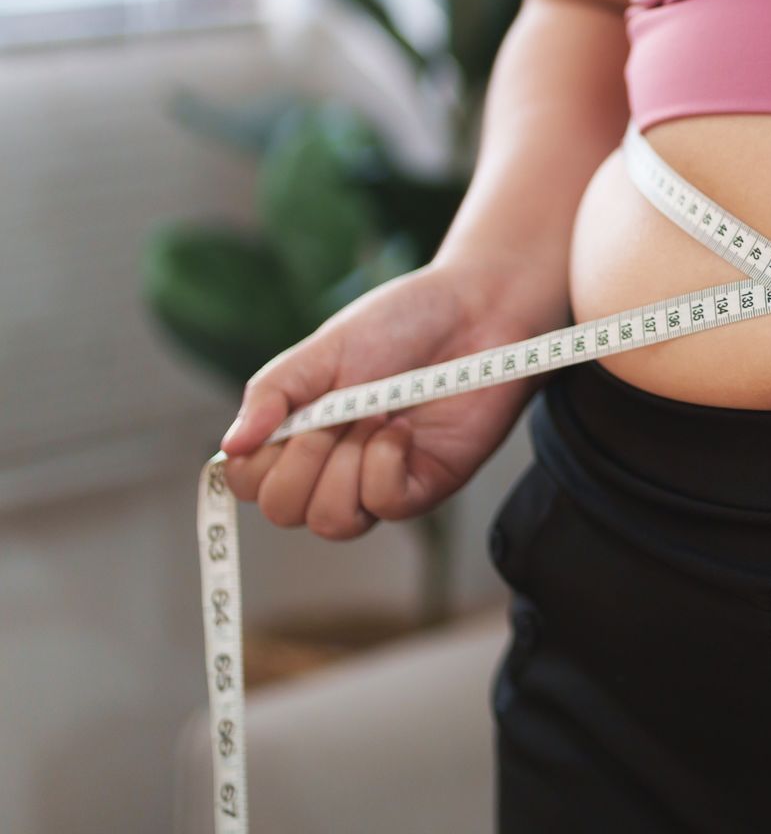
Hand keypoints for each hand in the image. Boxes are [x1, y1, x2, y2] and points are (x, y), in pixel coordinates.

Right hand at [219, 256, 557, 540]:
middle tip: (334, 415)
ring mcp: (380, 479)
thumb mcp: (324, 349)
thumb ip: (274, 394)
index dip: (256, 463)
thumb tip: (230, 447)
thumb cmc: (401, 323)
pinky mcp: (425, 484)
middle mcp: (336, 464)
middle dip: (301, 463)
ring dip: (344, 467)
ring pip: (332, 522)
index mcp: (301, 433)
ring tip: (374, 417)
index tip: (287, 418)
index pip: (249, 483)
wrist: (476, 310)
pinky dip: (383, 466)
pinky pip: (384, 506)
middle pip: (285, 511)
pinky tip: (401, 429)